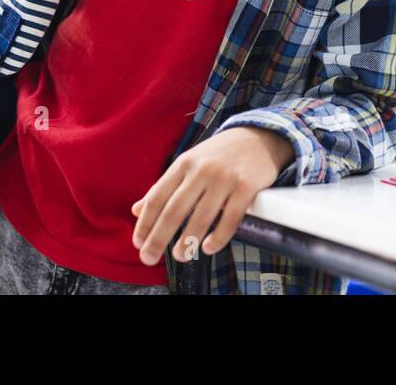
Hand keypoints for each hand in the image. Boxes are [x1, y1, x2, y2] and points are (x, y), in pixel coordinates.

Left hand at [131, 127, 294, 265]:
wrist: (259, 138)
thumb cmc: (219, 155)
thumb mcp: (188, 163)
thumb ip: (164, 187)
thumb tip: (136, 210)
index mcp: (184, 163)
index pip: (158, 197)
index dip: (145, 223)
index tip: (138, 243)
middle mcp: (202, 170)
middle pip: (175, 210)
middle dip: (158, 238)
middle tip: (148, 258)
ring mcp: (225, 178)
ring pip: (202, 217)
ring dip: (187, 241)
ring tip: (181, 256)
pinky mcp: (247, 187)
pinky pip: (230, 219)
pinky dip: (218, 238)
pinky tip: (208, 247)